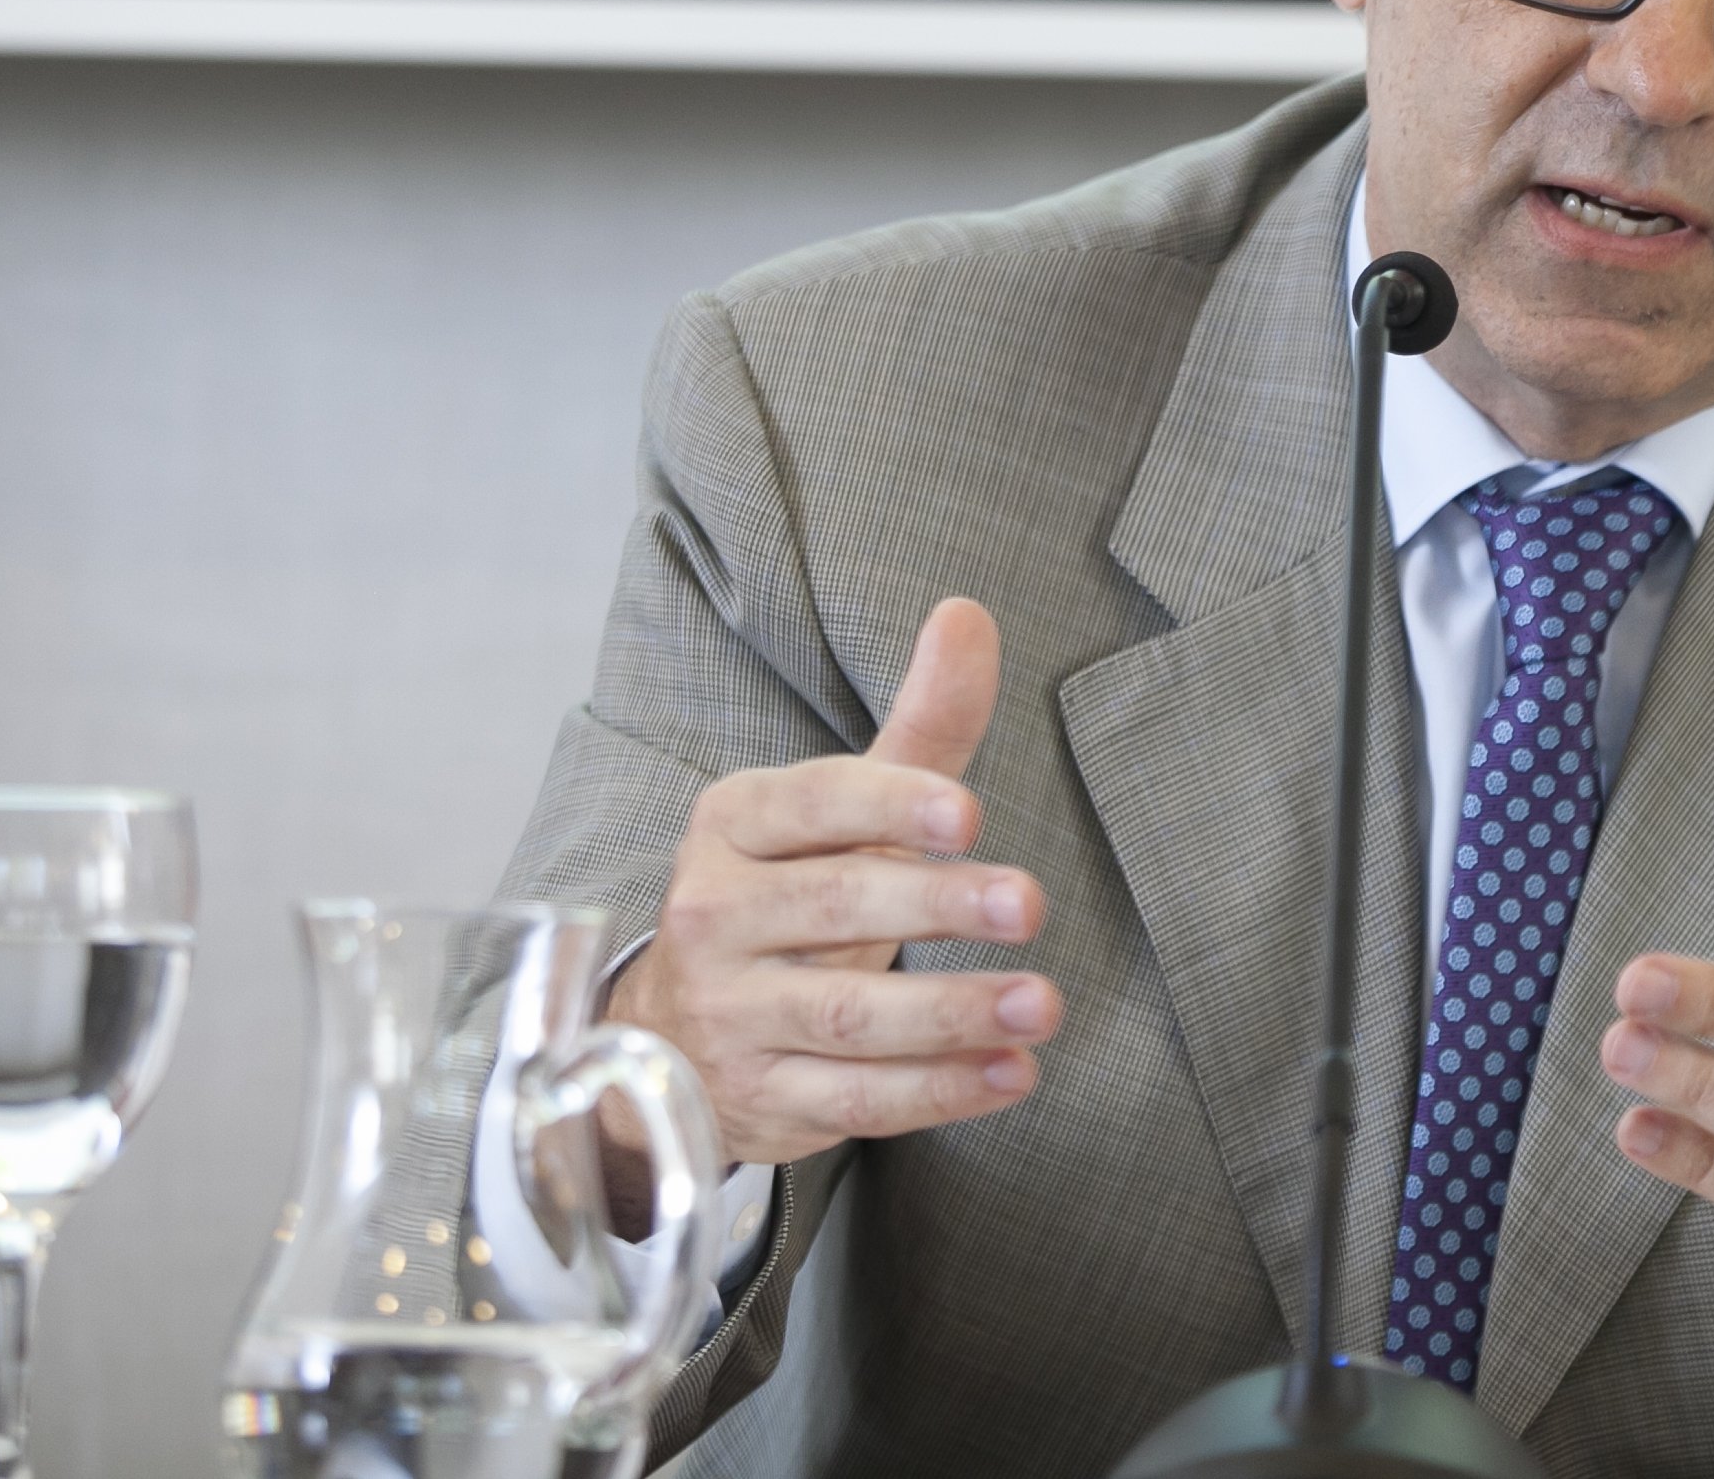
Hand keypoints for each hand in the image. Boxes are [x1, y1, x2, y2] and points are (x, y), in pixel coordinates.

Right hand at [603, 599, 1058, 1193]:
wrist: (671, 1034)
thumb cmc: (786, 893)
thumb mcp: (841, 811)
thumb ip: (918, 728)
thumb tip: (968, 613)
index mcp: (733, 827)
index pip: (812, 804)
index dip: (890, 805)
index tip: (970, 813)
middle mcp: (717, 918)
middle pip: (834, 909)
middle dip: (935, 907)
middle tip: (1030, 904)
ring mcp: (732, 1017)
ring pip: (848, 1018)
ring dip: (951, 1013)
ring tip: (1042, 1001)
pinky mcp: (763, 1099)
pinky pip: (855, 1100)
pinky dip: (937, 1092)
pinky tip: (1012, 1072)